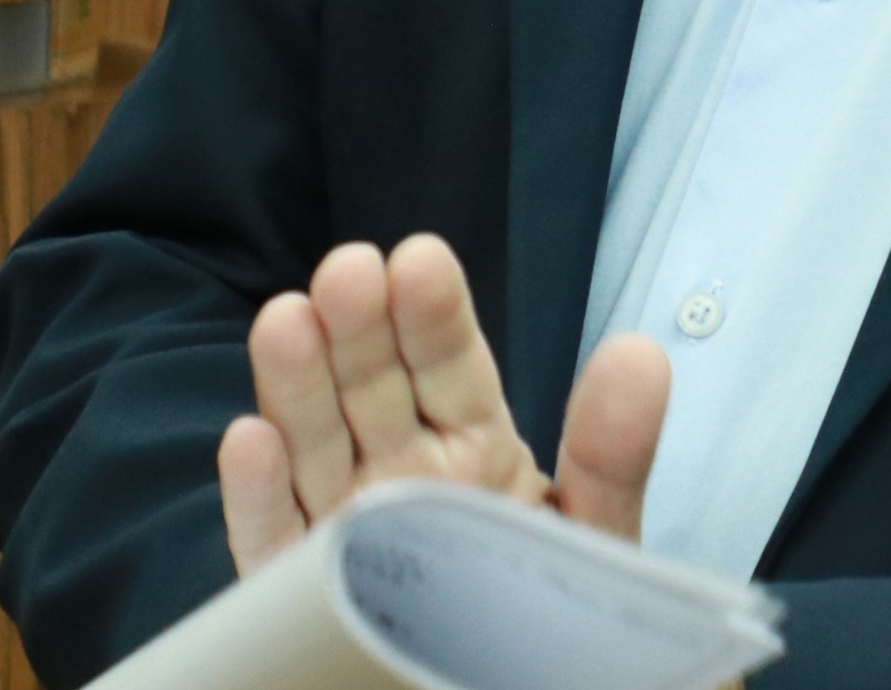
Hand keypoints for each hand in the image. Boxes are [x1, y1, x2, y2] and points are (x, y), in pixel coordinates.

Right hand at [217, 231, 672, 573]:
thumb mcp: (594, 536)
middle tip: (349, 270)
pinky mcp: (300, 600)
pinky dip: (260, 498)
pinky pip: (275, 548)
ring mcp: (346, 535)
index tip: (419, 260)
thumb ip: (611, 455)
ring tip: (286, 321)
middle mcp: (402, 481)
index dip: (432, 317)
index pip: (449, 369)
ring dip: (296, 389)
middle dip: (359, 330)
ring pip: (315, 452)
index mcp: (476, 454)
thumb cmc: (561, 630)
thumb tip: (641, 354)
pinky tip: (250, 440)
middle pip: (371, 393)